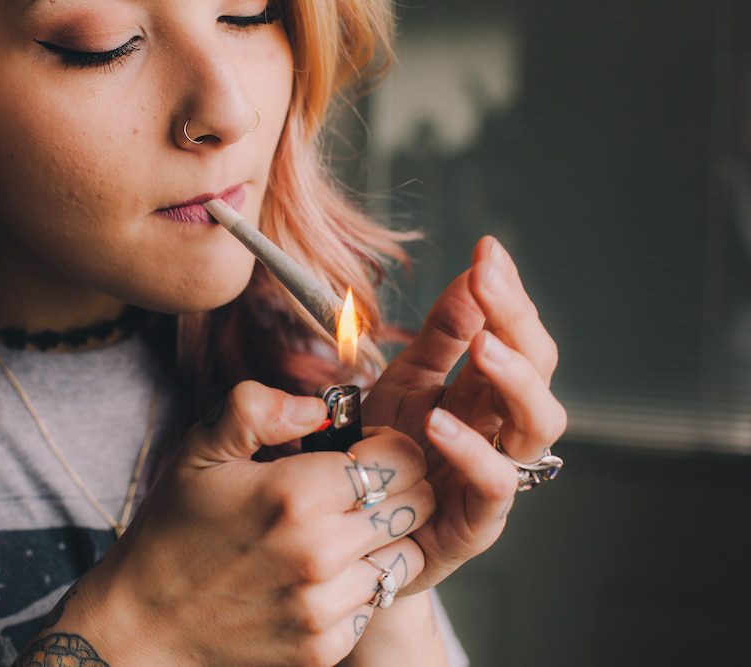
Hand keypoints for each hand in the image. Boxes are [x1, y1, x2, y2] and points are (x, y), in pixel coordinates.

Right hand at [39, 381, 436, 665]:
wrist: (146, 623)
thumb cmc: (175, 528)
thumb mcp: (200, 451)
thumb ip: (257, 408)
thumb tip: (318, 405)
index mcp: (294, 493)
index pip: (402, 457)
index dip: (388, 444)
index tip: (359, 450)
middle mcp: (320, 552)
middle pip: (420, 504)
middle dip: (398, 486)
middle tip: (357, 487)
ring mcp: (325, 606)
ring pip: (408, 556)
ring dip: (385, 537)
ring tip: (341, 530)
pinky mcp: (326, 646)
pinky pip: (379, 602)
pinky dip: (362, 583)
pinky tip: (322, 572)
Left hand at [363, 236, 566, 590]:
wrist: (359, 529)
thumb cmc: (387, 454)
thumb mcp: (405, 383)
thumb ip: (439, 336)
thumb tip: (472, 271)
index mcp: (486, 390)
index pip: (515, 333)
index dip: (506, 293)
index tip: (487, 249)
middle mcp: (502, 427)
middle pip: (539, 369)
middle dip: (517, 321)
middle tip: (489, 282)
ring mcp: (496, 472)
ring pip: (538, 424)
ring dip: (516, 381)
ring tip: (484, 346)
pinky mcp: (478, 520)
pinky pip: (494, 484)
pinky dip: (473, 451)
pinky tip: (441, 422)